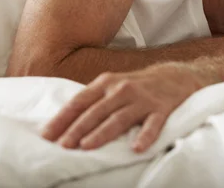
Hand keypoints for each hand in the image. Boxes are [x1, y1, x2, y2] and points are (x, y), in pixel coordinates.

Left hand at [41, 62, 203, 152]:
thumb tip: (62, 123)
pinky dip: (145, 136)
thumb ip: (93, 100)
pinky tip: (136, 148)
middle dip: (78, 128)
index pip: (80, 101)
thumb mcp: (114, 85)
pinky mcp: (162, 109)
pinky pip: (153, 124)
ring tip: (87, 146)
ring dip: (102, 132)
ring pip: (119, 118)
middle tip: (63, 145)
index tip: (46, 135)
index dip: (62, 118)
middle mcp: (122, 89)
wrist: (177, 76)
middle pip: (96, 111)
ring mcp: (143, 99)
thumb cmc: (138, 86)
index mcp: (107, 83)